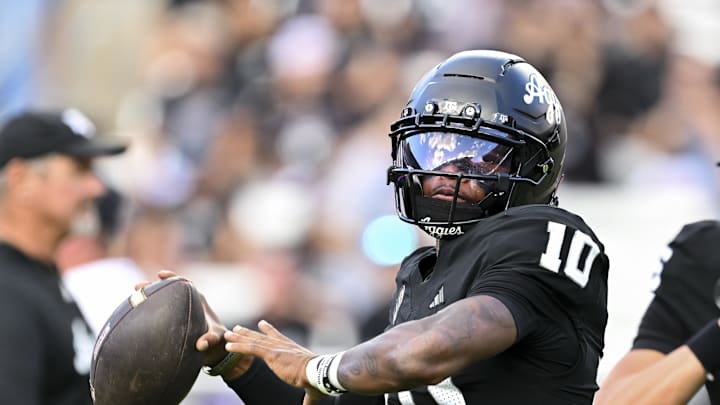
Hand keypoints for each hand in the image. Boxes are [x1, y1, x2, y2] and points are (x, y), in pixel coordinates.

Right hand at [136, 270, 252, 379]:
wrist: (215, 346)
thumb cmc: (218, 339)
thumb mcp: (216, 338)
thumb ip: (210, 339)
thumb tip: (200, 345)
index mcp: (198, 301)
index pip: (185, 283)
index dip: (172, 277)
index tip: (160, 274)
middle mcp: (188, 302)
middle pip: (169, 290)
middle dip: (153, 286)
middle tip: (138, 286)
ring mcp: (180, 311)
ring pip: (162, 300)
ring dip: (148, 297)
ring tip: (132, 297)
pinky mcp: (174, 320)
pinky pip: (160, 312)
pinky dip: (149, 311)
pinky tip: (135, 314)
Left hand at [225, 320, 326, 403]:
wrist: (317, 371)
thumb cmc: (317, 378)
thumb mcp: (310, 384)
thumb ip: (307, 395)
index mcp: (291, 348)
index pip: (277, 336)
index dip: (268, 330)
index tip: (261, 323)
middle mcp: (283, 345)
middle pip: (261, 337)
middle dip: (248, 332)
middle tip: (237, 328)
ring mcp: (276, 348)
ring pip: (253, 341)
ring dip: (239, 337)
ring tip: (228, 334)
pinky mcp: (271, 354)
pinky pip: (251, 348)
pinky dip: (239, 346)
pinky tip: (228, 345)